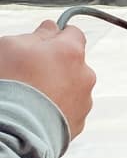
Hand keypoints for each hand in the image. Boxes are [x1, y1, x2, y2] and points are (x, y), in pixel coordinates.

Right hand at [0, 21, 94, 137]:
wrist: (16, 129)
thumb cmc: (11, 85)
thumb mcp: (12, 46)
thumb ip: (37, 34)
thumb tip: (50, 28)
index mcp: (71, 52)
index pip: (74, 33)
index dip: (58, 36)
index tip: (45, 42)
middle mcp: (85, 76)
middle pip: (74, 63)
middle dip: (57, 64)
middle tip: (32, 71)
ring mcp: (84, 102)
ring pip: (73, 87)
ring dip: (59, 87)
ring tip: (34, 95)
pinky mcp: (78, 123)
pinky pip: (70, 109)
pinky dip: (58, 108)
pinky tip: (39, 111)